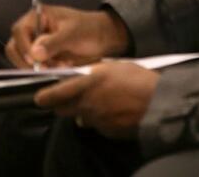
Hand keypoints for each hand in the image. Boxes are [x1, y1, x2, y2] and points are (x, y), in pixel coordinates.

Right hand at [6, 4, 129, 68]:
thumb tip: (35, 54)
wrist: (101, 39)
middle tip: (46, 68)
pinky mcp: (41, 59)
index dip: (24, 47)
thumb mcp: (73, 33)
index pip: (19, 31)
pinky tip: (61, 67)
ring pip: (22, 61)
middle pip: (14, 48)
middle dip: (28, 61)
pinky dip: (44, 71)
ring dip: (38, 68)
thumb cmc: (89, 29)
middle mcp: (32, 30)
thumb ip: (53, 42)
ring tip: (59, 66)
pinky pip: (33, 68)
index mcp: (37, 16)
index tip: (36, 59)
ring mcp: (35, 45)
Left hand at [34, 62, 158, 139]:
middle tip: (70, 97)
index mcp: (87, 85)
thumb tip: (81, 77)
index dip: (44, 97)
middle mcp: (86, 104)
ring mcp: (96, 120)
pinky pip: (96, 125)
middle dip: (62, 104)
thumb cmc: (138, 78)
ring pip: (80, 117)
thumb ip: (93, 73)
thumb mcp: (113, 66)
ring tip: (99, 102)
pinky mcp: (106, 131)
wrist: (158, 101)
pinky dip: (99, 119)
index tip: (40, 97)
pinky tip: (112, 111)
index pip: (54, 95)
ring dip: (83, 111)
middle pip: (61, 110)